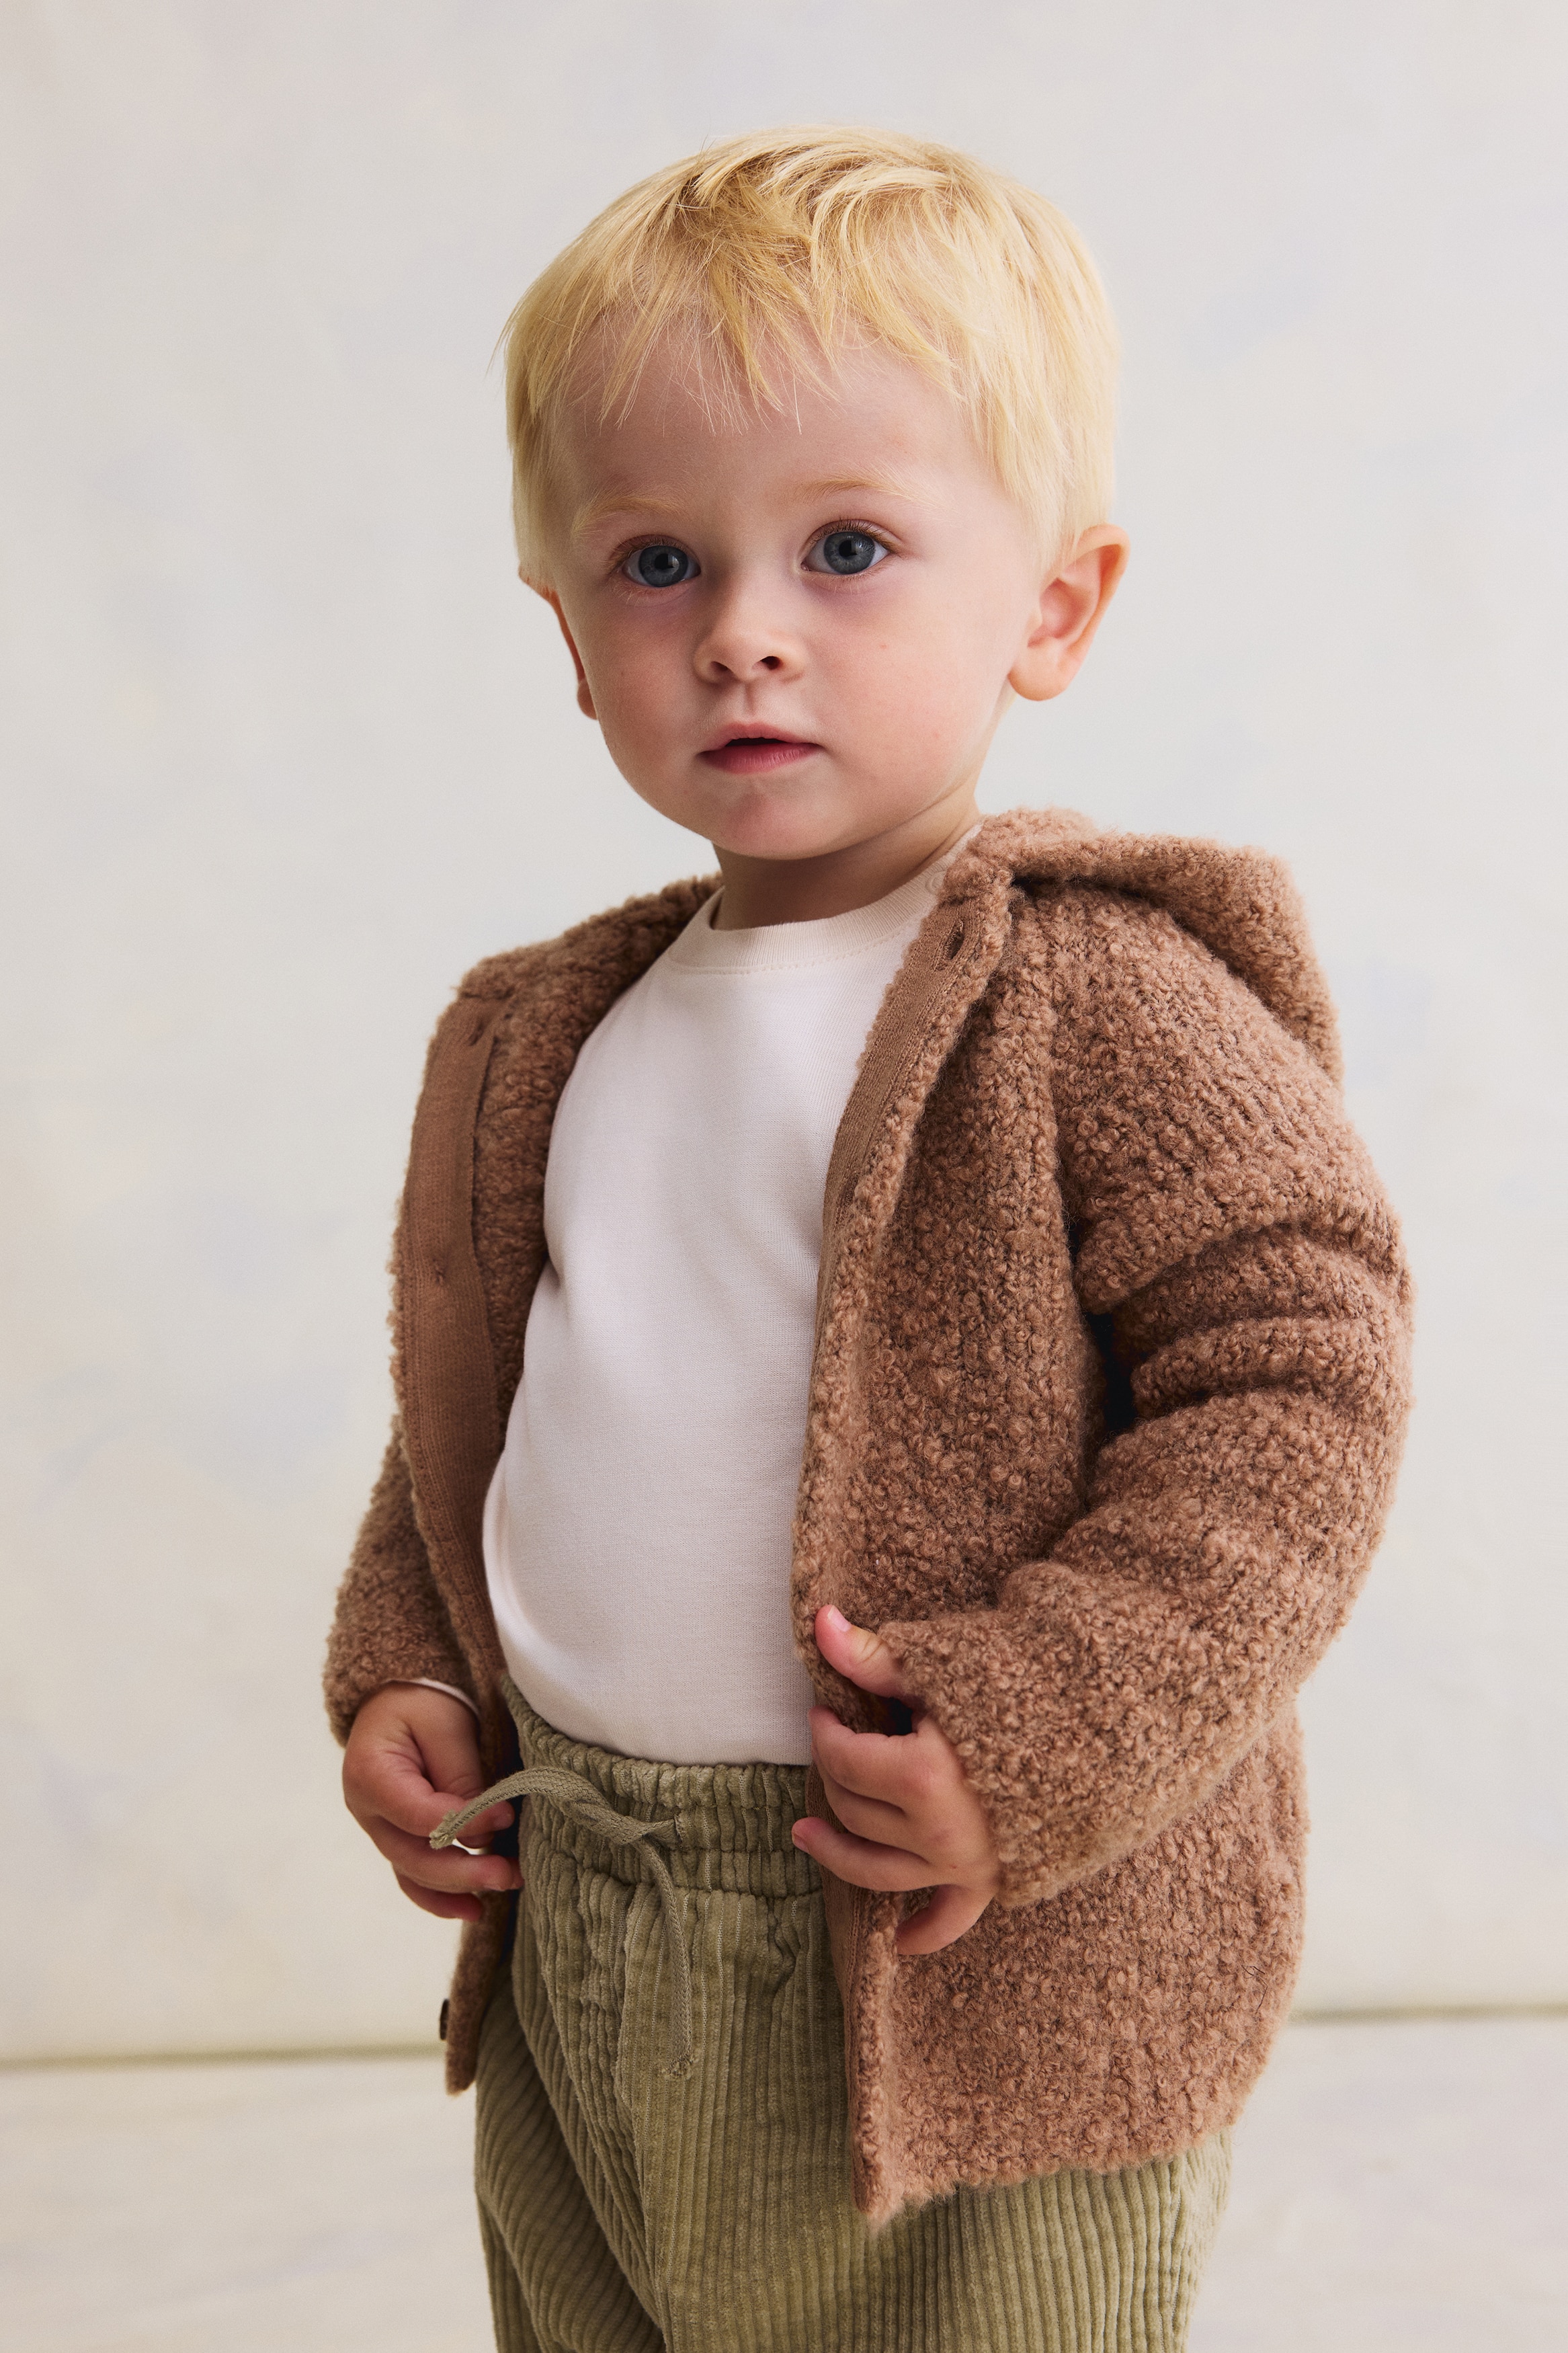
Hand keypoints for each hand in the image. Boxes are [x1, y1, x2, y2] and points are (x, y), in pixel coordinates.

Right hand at [343, 1684, 521, 1922]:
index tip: (507, 1814)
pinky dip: (441, 1898)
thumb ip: (461, 1776)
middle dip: (464, 1870)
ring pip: (414, 1875)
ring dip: (459, 1889)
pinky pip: (414, 1878)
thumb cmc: (423, 1704)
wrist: (399, 1700)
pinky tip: (474, 1909)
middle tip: (509, 1872)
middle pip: (413, 1856)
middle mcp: (367, 1812)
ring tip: (503, 1887)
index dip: (464, 1821)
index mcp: (370, 1774)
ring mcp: (379, 1831)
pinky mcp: (397, 1841)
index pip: (419, 1813)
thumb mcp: (445, 1723)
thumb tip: (482, 1833)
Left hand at [792, 1605, 1001, 1955]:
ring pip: (878, 1870)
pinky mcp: (992, 1879)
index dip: (825, 1730)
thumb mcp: (943, 1670)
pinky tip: (898, 1941)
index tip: (825, 1708)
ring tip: (803, 1833)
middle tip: (835, 1742)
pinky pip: (950, 1919)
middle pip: (856, 1809)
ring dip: (837, 1855)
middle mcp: (937, 1833)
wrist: (1108, 1726)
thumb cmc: (1024, 1690)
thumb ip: (875, 1657)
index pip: (844, 1759)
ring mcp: (964, 1863)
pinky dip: (922, 1933)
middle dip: (834, 1772)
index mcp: (922, 1778)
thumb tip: (818, 1621)